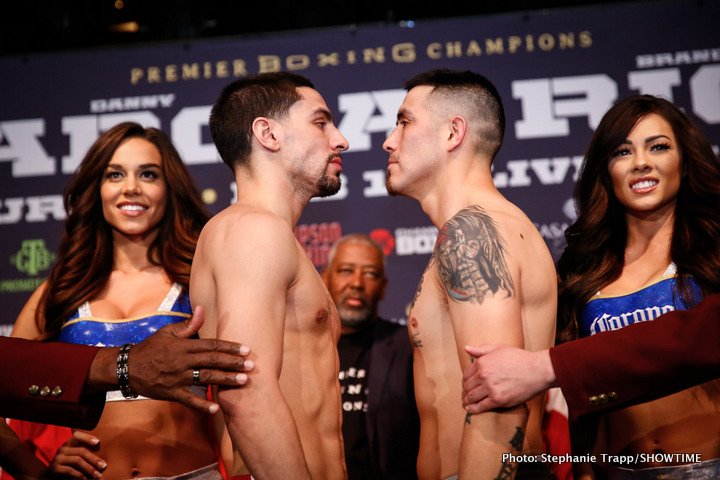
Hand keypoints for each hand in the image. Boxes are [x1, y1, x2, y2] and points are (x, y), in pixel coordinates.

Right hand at [48, 430, 105, 478]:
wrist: (49, 478)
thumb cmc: (67, 468)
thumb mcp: (75, 460)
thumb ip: (83, 454)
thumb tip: (102, 456)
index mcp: (68, 445)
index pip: (77, 436)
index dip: (87, 437)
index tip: (97, 442)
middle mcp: (62, 449)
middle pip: (81, 451)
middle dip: (94, 459)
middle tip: (104, 466)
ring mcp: (57, 458)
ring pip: (77, 461)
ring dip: (90, 469)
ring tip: (98, 475)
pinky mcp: (54, 468)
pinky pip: (70, 471)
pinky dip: (80, 476)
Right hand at [128, 306, 253, 412]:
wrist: (127, 367)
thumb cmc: (151, 347)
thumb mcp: (167, 332)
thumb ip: (188, 324)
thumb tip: (203, 309)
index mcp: (183, 346)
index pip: (211, 345)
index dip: (229, 347)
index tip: (246, 349)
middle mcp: (182, 361)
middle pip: (212, 361)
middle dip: (233, 363)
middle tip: (251, 365)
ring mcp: (177, 378)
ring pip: (205, 379)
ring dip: (225, 380)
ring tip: (243, 381)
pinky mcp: (171, 393)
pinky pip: (189, 400)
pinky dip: (202, 404)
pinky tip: (217, 407)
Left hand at [461, 345, 554, 413]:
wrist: (537, 370)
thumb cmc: (520, 358)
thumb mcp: (499, 348)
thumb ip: (481, 349)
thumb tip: (466, 348)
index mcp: (482, 363)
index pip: (466, 374)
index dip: (465, 381)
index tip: (467, 385)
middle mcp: (483, 375)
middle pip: (467, 387)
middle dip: (465, 392)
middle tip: (465, 396)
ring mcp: (490, 389)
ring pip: (471, 397)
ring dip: (466, 401)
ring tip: (466, 403)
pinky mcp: (498, 400)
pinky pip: (480, 407)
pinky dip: (473, 409)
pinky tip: (470, 409)